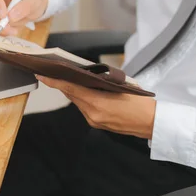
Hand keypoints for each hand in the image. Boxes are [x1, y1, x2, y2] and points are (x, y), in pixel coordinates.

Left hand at [36, 75, 155, 138]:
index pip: (70, 89)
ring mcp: (94, 121)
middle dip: (63, 84)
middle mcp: (92, 114)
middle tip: (55, 71)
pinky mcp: (97, 124)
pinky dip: (83, 99)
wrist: (153, 123)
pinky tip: (85, 92)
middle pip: (72, 95)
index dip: (54, 81)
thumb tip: (86, 76)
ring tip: (71, 78)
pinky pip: (85, 108)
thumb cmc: (141, 102)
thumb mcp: (121, 86)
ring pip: (78, 102)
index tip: (42, 74)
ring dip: (74, 91)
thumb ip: (101, 82)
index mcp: (98, 102)